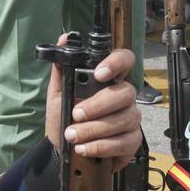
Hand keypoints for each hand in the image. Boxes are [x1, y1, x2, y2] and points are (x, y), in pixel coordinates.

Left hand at [44, 36, 142, 168]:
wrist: (63, 151)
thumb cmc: (64, 120)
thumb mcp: (57, 94)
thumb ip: (61, 68)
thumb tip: (64, 39)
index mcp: (108, 80)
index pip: (124, 60)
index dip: (116, 63)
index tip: (99, 73)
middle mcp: (123, 97)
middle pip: (125, 93)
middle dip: (98, 105)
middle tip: (75, 114)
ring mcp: (130, 118)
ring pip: (123, 119)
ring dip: (94, 129)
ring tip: (72, 135)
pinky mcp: (132, 141)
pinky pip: (123, 142)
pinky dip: (100, 146)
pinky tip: (84, 148)